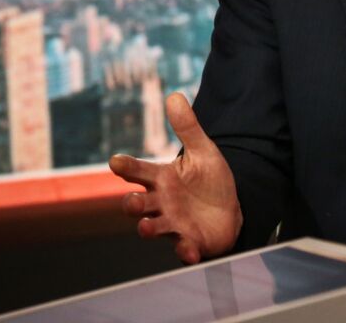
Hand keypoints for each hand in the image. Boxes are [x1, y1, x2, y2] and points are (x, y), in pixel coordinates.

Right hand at [109, 92, 242, 263]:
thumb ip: (188, 128)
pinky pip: (183, 249)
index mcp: (161, 179)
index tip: (116, 161)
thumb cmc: (209, 181)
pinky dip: (185, 251)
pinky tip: (189, 251)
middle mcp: (161, 203)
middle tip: (132, 202)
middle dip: (132, 204)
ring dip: (148, 228)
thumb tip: (175, 95)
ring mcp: (173, 224)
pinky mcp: (189, 241)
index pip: (139, 171)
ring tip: (144, 227)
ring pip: (153, 228)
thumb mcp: (203, 152)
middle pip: (138, 204)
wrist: (229, 210)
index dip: (127, 167)